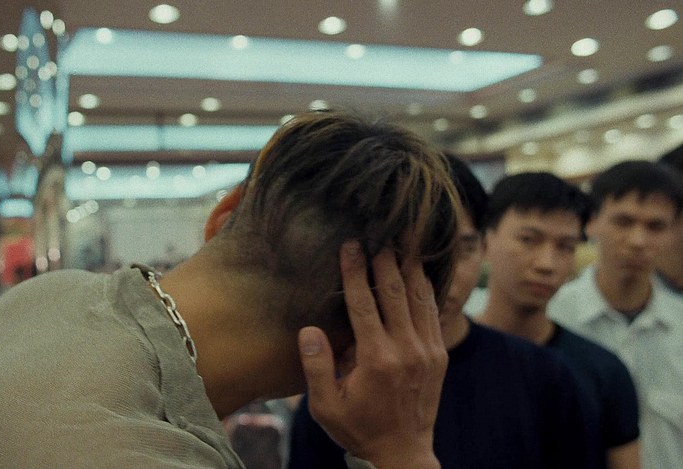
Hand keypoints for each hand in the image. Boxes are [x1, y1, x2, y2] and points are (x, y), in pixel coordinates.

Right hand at [298, 241, 446, 468]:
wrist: (402, 453)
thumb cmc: (358, 428)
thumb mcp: (325, 406)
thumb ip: (317, 367)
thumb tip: (309, 330)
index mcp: (377, 358)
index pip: (364, 302)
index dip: (355, 270)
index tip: (351, 245)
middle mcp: (406, 349)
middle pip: (395, 291)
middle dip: (385, 258)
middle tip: (379, 232)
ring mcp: (427, 350)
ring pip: (419, 297)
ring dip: (410, 267)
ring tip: (404, 241)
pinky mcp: (439, 355)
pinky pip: (433, 313)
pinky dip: (427, 288)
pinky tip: (420, 272)